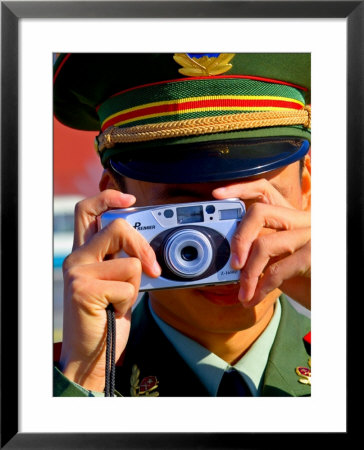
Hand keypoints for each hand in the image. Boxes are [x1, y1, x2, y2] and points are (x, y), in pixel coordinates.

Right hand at [60, 189, 160, 390]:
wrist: (90, 355)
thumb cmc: (106, 317)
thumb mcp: (116, 282)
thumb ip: (123, 261)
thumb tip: (148, 248)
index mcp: (84, 253)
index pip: (88, 210)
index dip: (109, 197)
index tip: (130, 199)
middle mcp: (76, 258)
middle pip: (117, 227)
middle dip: (143, 246)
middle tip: (152, 267)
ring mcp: (77, 272)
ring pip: (130, 262)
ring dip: (135, 286)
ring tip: (119, 300)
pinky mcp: (84, 289)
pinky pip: (128, 286)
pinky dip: (130, 302)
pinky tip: (114, 311)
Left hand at [213, 179, 310, 309]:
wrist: (330, 296)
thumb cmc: (304, 278)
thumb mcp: (279, 258)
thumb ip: (259, 249)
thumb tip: (228, 256)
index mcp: (292, 216)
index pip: (264, 190)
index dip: (240, 189)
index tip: (217, 194)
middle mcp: (302, 219)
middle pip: (259, 212)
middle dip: (238, 238)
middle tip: (232, 264)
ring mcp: (310, 235)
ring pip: (264, 244)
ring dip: (248, 274)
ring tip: (243, 292)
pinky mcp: (313, 256)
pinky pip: (276, 271)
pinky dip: (260, 288)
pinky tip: (254, 298)